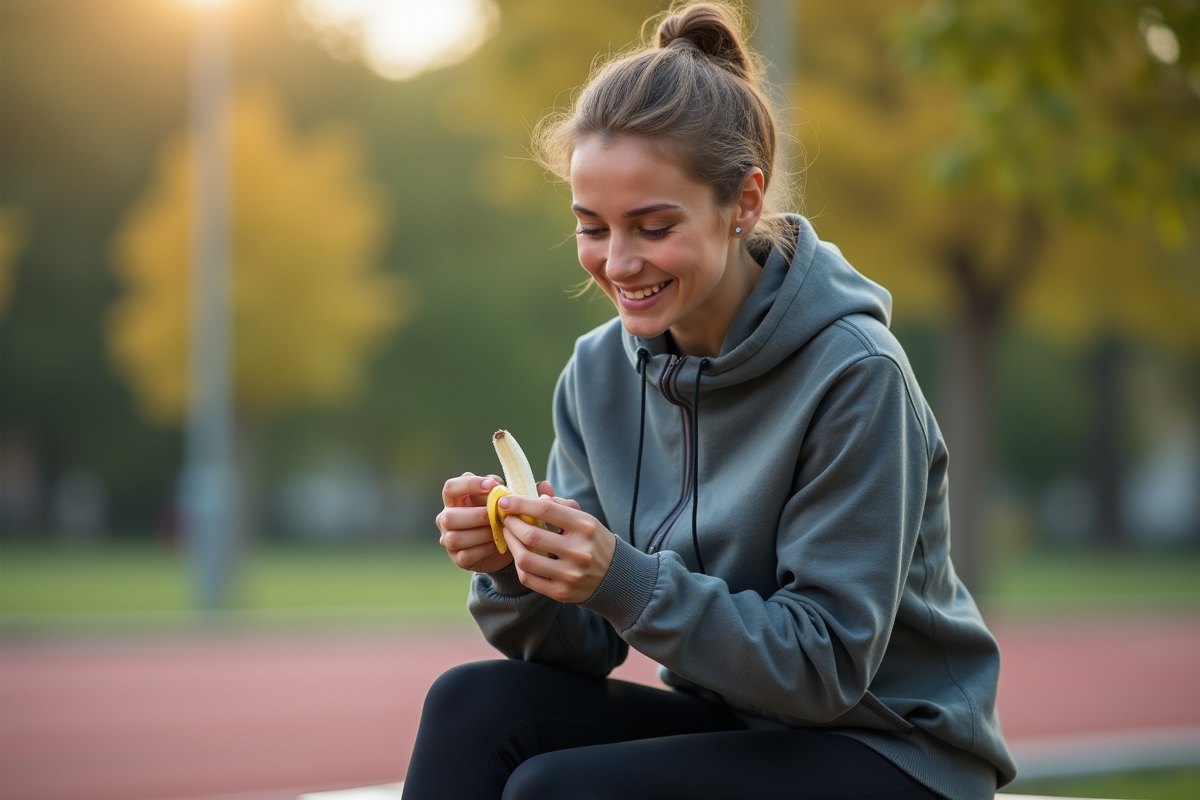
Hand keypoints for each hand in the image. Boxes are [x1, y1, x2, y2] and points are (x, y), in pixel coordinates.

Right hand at [435, 473, 555, 573]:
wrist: (506, 544)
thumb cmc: (505, 515)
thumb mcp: (511, 501)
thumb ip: (523, 491)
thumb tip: (544, 485)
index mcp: (455, 499)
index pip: (451, 487)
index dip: (469, 485)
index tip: (493, 485)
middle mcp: (446, 518)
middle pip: (449, 516)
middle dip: (477, 515)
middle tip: (499, 515)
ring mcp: (449, 540)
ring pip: (456, 537)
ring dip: (482, 533)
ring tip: (502, 530)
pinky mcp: (459, 559)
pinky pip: (467, 554)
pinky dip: (485, 549)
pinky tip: (500, 544)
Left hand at [499, 487, 616, 603]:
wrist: (614, 576)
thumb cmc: (593, 541)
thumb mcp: (583, 518)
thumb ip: (560, 504)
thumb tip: (538, 490)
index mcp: (585, 527)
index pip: (545, 510)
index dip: (520, 504)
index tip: (505, 502)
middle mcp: (579, 551)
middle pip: (531, 535)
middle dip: (512, 524)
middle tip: (506, 518)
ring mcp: (570, 574)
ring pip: (525, 559)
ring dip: (511, 543)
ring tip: (509, 534)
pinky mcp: (561, 592)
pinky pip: (528, 578)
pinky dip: (518, 564)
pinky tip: (519, 554)